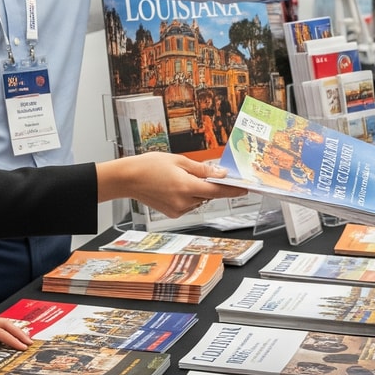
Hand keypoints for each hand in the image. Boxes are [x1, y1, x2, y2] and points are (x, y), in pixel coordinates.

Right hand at [96, 151, 232, 216]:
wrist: (129, 179)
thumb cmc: (150, 165)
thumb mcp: (179, 161)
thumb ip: (202, 169)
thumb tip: (221, 174)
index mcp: (187, 187)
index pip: (217, 191)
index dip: (233, 190)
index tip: (246, 189)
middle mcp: (184, 202)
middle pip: (208, 195)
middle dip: (209, 185)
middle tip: (200, 172)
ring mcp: (178, 210)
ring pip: (198, 200)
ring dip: (197, 190)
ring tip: (180, 177)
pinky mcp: (172, 213)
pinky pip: (189, 205)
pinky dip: (187, 196)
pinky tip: (174, 186)